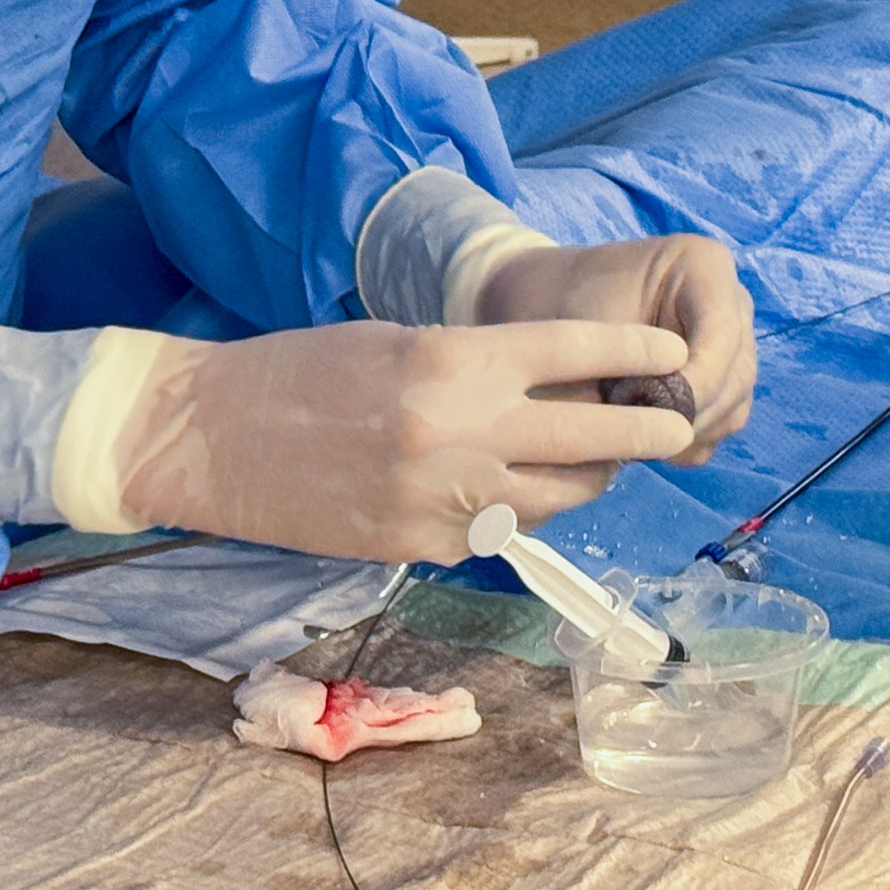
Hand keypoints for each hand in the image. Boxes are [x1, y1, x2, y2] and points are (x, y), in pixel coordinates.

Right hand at [113, 319, 693, 563]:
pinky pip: (500, 530)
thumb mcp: (402, 343)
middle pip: (593, 433)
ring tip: (595, 459)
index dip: (637, 349)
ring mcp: (445, 497)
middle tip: (679, 424)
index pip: (576, 348)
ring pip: (561, 495)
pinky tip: (508, 490)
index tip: (677, 353)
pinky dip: (516, 510)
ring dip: (587, 476)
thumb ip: (483, 368)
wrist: (210, 437)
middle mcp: (461, 430)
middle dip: (649, 429)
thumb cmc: (303, 372)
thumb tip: (563, 388)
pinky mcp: (423, 546)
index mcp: (454, 360)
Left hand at [475, 237, 755, 462]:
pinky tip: (647, 438)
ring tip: (635, 439)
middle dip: (689, 415)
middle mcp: (732, 302)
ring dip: (689, 433)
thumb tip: (648, 426)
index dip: (695, 382)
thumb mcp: (584, 330)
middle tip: (635, 438)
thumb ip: (618, 370)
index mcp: (704, 265)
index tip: (651, 417)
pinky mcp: (727, 378)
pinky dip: (690, 440)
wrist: (556, 303)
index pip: (721, 332)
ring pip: (734, 405)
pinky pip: (725, 422)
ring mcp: (735, 341)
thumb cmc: (564, 305)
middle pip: (735, 375)